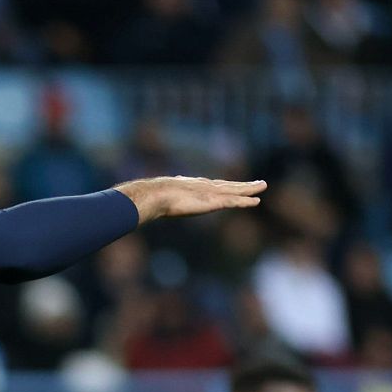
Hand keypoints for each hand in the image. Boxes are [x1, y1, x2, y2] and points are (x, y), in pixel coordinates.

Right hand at [113, 176, 265, 224]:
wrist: (153, 195)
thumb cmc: (150, 199)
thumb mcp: (154, 201)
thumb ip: (150, 204)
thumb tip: (128, 209)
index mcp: (190, 186)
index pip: (210, 186)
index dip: (222, 186)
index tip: (231, 186)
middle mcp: (202, 187)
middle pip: (227, 185)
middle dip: (241, 184)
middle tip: (256, 183)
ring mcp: (208, 193)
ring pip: (234, 190)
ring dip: (249, 189)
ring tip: (262, 186)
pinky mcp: (212, 201)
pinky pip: (233, 200)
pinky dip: (245, 200)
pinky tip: (256, 201)